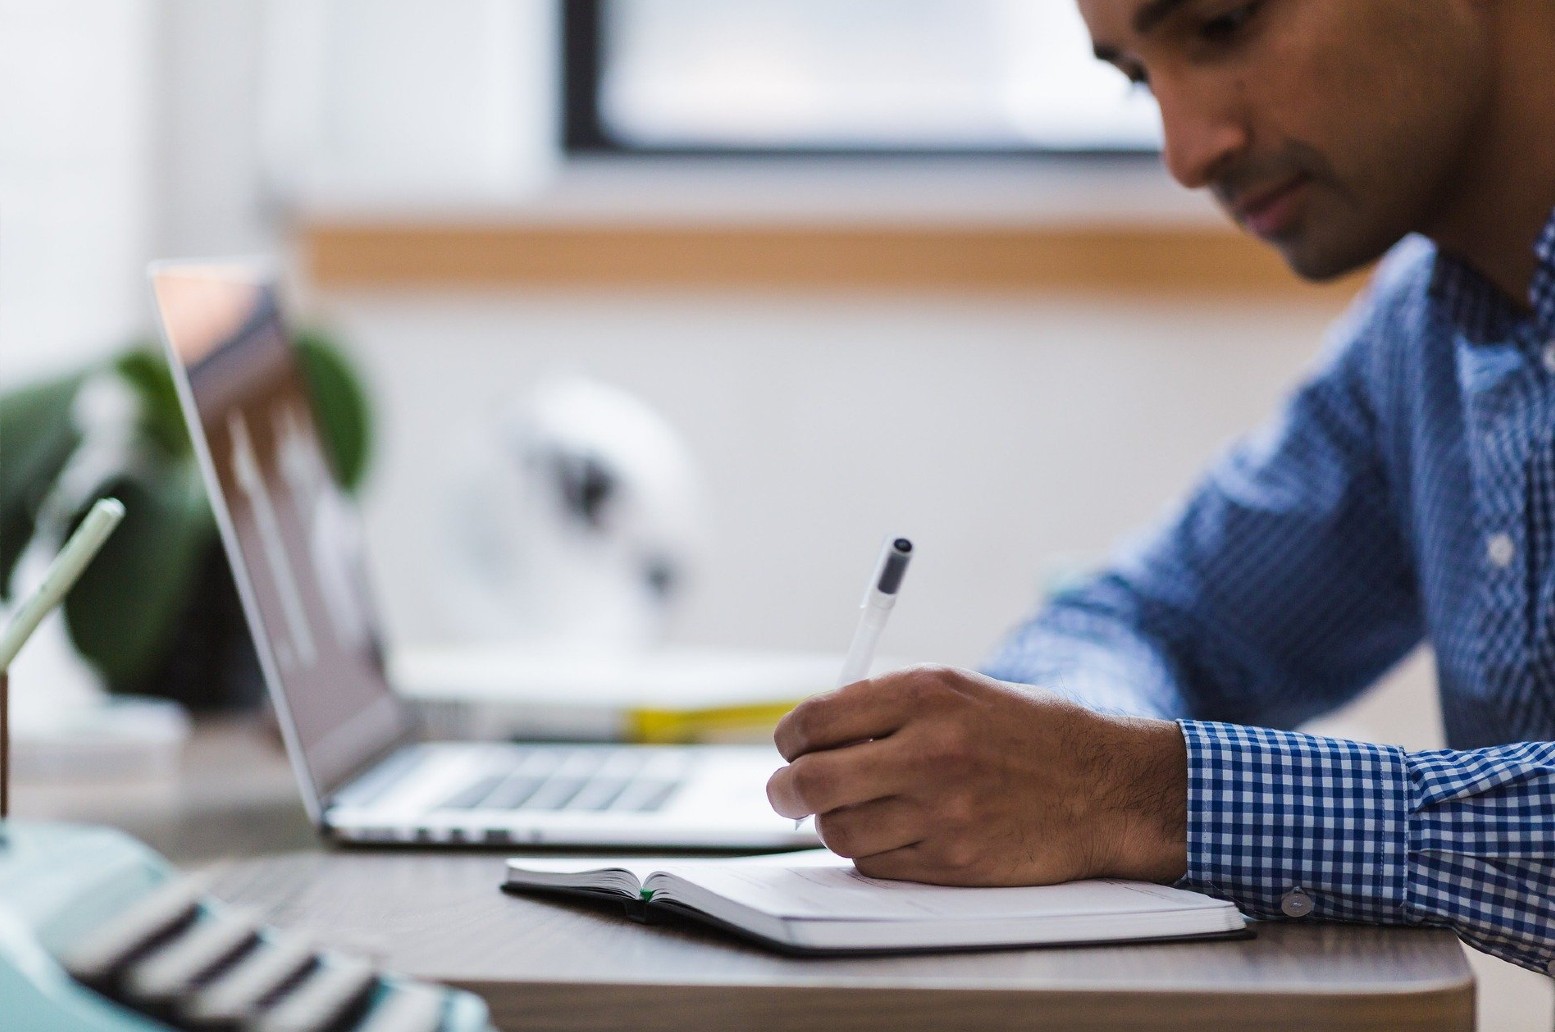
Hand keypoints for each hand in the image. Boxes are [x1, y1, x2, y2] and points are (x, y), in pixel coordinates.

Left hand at [766, 666, 1187, 885]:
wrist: (1107, 788)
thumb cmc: (1029, 734)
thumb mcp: (960, 692)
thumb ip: (887, 706)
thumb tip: (812, 735)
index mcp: (926, 694)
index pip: (814, 720)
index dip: (789, 739)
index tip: (791, 748)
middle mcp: (929, 750)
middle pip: (810, 781)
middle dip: (785, 791)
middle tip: (787, 793)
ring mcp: (941, 811)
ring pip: (836, 831)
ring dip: (832, 824)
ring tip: (854, 810)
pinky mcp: (953, 862)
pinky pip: (875, 864)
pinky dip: (870, 852)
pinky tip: (894, 832)